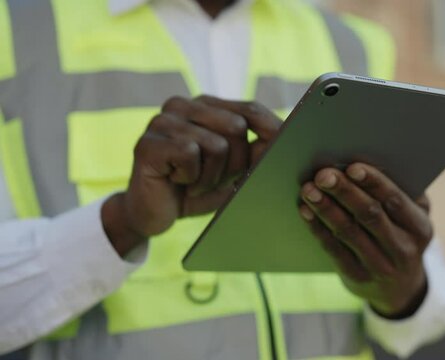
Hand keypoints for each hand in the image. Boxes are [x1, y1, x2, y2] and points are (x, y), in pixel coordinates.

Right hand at [102, 96, 280, 255]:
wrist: (153, 215)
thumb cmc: (196, 188)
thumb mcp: (234, 171)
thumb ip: (256, 152)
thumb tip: (285, 136)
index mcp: (206, 106)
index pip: (250, 109)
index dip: (272, 130)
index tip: (286, 150)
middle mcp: (183, 105)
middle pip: (238, 127)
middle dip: (235, 163)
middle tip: (214, 179)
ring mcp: (163, 121)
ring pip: (217, 145)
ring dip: (212, 177)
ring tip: (194, 183)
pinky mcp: (147, 143)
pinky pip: (189, 155)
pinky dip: (191, 178)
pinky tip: (177, 181)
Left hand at [298, 163, 432, 318]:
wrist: (399, 289)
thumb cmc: (401, 236)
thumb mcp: (411, 218)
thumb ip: (400, 194)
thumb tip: (368, 163)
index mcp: (420, 228)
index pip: (395, 201)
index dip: (374, 182)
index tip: (352, 167)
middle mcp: (403, 249)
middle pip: (370, 215)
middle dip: (344, 192)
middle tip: (323, 174)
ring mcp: (379, 267)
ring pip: (348, 232)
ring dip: (326, 208)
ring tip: (308, 189)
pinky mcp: (357, 278)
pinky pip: (334, 249)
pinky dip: (317, 228)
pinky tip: (305, 210)